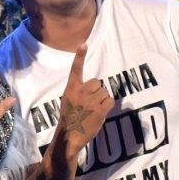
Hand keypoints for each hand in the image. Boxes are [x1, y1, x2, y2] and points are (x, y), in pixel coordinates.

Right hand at [55, 44, 113, 159]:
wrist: (70, 135)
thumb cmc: (69, 117)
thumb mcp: (69, 100)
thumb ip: (80, 91)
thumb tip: (97, 88)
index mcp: (71, 89)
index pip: (76, 69)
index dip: (79, 56)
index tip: (83, 44)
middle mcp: (81, 92)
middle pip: (97, 83)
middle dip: (96, 92)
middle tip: (88, 104)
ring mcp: (90, 102)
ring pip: (104, 93)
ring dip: (101, 100)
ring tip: (92, 111)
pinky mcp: (99, 111)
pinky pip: (110, 101)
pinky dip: (107, 106)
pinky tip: (99, 113)